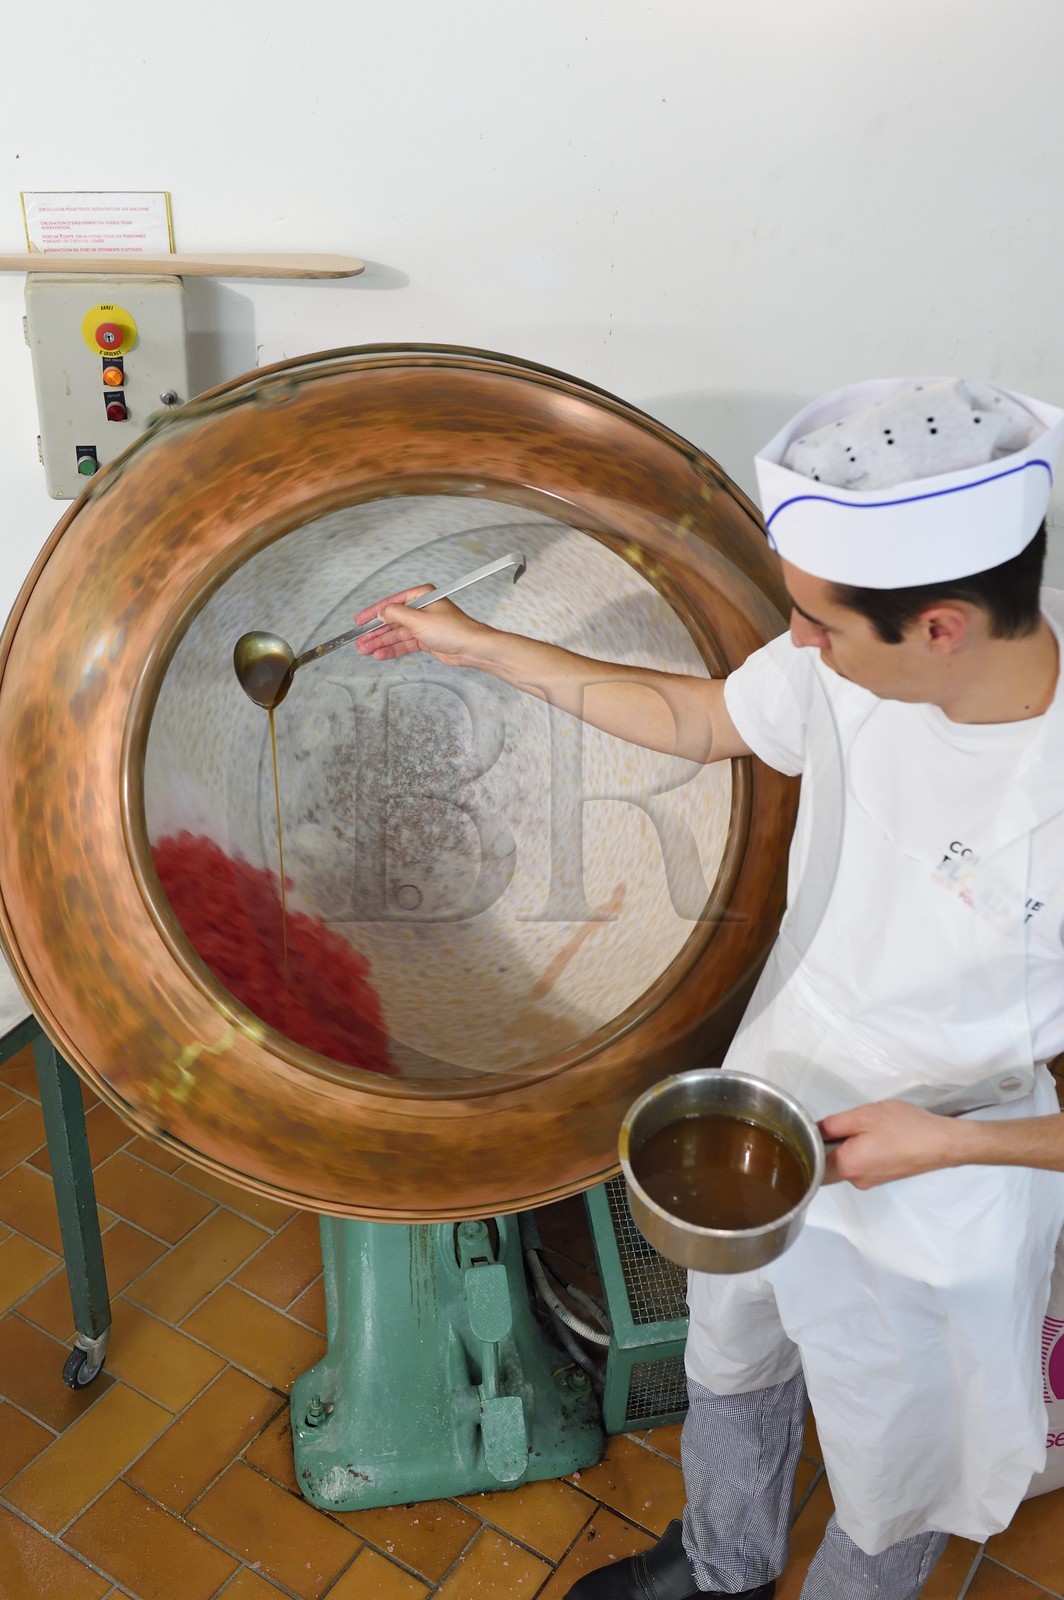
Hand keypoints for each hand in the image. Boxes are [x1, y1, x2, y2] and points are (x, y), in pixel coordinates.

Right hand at [352, 586, 493, 666]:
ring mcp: (423, 625)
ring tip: (364, 649)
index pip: (391, 603)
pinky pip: (404, 644)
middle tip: (359, 640)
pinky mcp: (426, 640)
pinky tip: (380, 654)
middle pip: (392, 620)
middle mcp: (421, 609)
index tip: (359, 620)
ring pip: (396, 634)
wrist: (471, 647)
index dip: (373, 613)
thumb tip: (381, 612)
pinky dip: (392, 649)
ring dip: (381, 642)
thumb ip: (396, 614)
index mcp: (421, 597)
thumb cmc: (452, 629)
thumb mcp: (419, 619)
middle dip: (375, 632)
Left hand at [819, 1100, 969, 1188]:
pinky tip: (875, 1135)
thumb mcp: (862, 1116)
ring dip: (847, 1146)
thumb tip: (814, 1131)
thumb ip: (832, 1125)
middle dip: (828, 1146)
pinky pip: (862, 1164)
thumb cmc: (903, 1128)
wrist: (942, 1142)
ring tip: (861, 1126)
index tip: (808, 1131)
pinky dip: (861, 1150)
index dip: (806, 1149)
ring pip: (846, 1163)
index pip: (812, 1165)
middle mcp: (856, 1181)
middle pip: (828, 1166)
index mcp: (847, 1167)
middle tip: (837, 1123)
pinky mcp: (884, 1177)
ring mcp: (871, 1181)